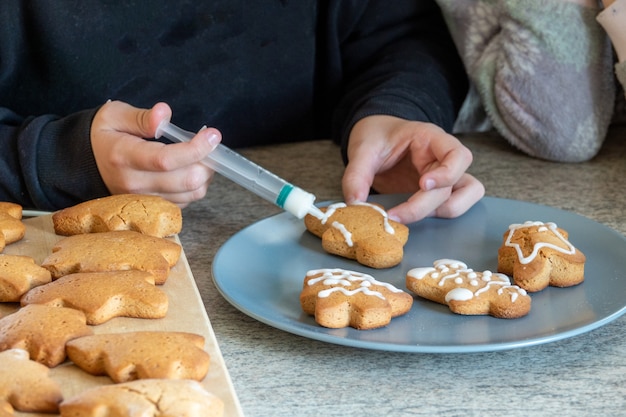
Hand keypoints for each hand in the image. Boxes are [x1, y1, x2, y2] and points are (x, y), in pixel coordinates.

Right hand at [91, 101, 220, 206]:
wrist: (81, 165)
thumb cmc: (102, 136)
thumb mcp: (114, 115)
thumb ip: (141, 117)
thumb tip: (163, 113)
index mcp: (123, 156)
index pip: (166, 159)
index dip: (195, 148)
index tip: (213, 135)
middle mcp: (134, 183)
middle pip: (185, 181)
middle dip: (208, 162)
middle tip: (211, 144)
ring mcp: (144, 199)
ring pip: (191, 194)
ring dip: (206, 175)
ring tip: (203, 155)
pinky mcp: (152, 207)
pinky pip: (186, 201)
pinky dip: (196, 186)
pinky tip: (191, 168)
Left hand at [342, 115, 484, 223]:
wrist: (375, 138)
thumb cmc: (376, 137)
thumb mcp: (362, 150)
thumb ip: (357, 175)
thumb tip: (355, 203)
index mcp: (430, 138)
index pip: (457, 155)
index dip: (447, 173)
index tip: (423, 184)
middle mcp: (444, 157)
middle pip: (453, 185)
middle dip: (424, 205)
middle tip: (394, 215)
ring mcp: (446, 175)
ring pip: (466, 197)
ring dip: (440, 211)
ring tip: (406, 215)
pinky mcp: (439, 191)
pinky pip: (454, 204)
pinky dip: (439, 215)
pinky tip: (412, 215)